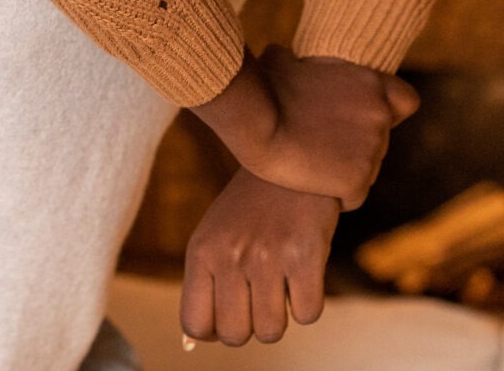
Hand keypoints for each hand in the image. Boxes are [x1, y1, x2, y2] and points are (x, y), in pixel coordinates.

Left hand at [180, 169, 340, 346]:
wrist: (295, 161)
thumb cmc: (252, 210)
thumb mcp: (215, 236)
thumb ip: (204, 285)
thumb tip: (194, 343)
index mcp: (201, 251)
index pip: (195, 324)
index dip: (214, 332)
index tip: (230, 316)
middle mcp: (229, 256)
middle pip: (234, 336)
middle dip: (250, 326)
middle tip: (260, 298)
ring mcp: (267, 257)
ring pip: (271, 332)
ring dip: (281, 317)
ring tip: (282, 284)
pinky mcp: (305, 257)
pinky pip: (307, 315)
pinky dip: (309, 305)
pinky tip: (304, 275)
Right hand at [189, 46, 415, 205]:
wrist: (257, 125)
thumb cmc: (263, 90)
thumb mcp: (282, 62)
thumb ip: (297, 60)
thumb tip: (286, 54)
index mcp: (371, 84)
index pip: (406, 101)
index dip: (389, 113)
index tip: (364, 119)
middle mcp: (380, 116)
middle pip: (380, 142)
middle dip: (355, 146)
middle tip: (321, 147)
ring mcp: (372, 150)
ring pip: (368, 171)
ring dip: (345, 171)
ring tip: (310, 166)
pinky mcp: (357, 180)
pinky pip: (354, 196)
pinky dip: (336, 195)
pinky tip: (311, 186)